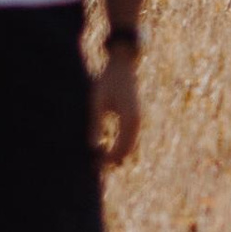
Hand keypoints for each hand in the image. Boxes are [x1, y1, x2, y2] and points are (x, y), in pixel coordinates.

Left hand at [91, 48, 141, 167]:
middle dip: (114, 160)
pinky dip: (121, 146)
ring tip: (101, 159)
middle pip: (129, 150)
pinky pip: (130, 137)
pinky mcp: (135, 117)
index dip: (109, 158)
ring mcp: (138, 119)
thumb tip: (92, 146)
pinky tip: (109, 148)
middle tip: (96, 165)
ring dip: (118, 154)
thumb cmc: (108, 81)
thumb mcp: (97, 101)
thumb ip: (95, 123)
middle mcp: (137, 121)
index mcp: (130, 119)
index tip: (95, 163)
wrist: (123, 66)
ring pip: (131, 145)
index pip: (122, 148)